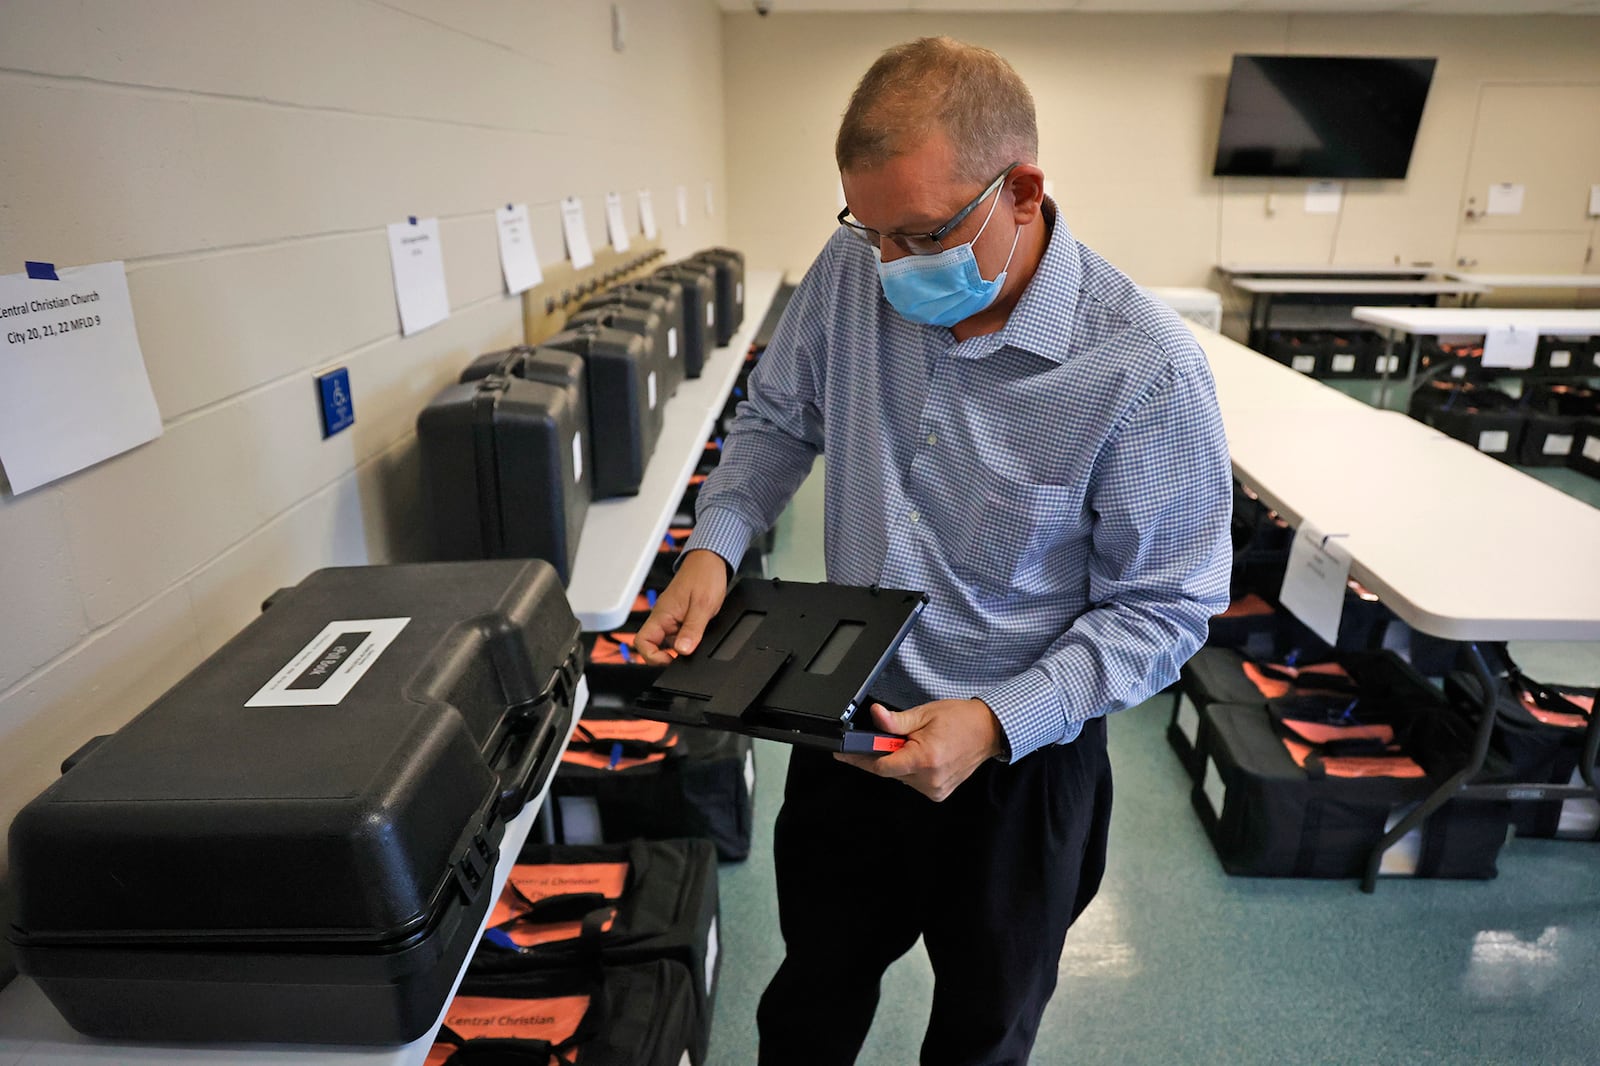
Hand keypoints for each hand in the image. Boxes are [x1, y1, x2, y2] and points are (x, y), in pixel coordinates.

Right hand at [633, 549, 728, 664]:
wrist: (712, 561)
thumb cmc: (704, 576)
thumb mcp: (702, 606)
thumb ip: (692, 630)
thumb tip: (683, 651)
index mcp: (661, 614)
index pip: (642, 642)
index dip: (653, 657)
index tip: (671, 661)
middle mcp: (663, 617)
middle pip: (654, 646)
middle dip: (670, 655)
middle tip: (687, 656)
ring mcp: (671, 618)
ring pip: (668, 642)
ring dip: (681, 647)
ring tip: (697, 641)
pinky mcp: (681, 618)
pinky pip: (679, 635)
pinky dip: (688, 640)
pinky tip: (699, 635)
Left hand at [836, 698, 1006, 801]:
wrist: (988, 731)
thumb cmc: (959, 720)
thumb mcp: (924, 714)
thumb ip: (896, 721)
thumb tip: (875, 716)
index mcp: (924, 759)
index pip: (880, 766)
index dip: (859, 758)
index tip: (842, 753)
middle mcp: (930, 779)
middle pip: (889, 771)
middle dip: (887, 754)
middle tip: (902, 736)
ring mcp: (935, 789)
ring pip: (900, 776)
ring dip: (901, 761)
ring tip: (921, 743)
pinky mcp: (938, 793)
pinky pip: (913, 781)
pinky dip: (912, 768)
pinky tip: (926, 755)